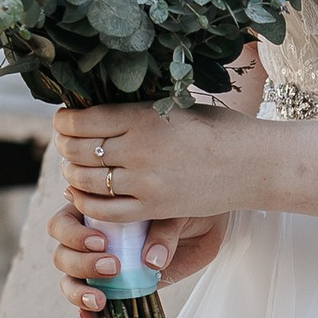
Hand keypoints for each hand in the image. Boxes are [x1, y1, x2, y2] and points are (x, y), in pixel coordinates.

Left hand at [48, 60, 259, 317]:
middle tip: (67, 145)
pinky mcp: (153, 208)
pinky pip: (102, 210)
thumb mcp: (174, 106)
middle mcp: (138, 149)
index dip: (63, 122)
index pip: (80, 121)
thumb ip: (135, 112)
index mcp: (142, 117)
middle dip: (65, 147)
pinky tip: (83, 195)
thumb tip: (93, 112)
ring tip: (76, 167)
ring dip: (71, 173)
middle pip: (77, 150)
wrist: (254, 164)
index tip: (65, 121)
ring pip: (84, 180)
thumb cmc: (217, 128)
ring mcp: (144, 182)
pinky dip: (84, 202)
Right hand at [49, 201, 225, 317]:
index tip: (102, 242)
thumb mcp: (175, 210)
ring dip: (79, 292)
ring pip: (70, 280)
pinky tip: (93, 316)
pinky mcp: (116, 288)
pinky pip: (92, 303)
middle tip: (113, 266)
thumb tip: (153, 262)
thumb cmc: (183, 207)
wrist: (205, 224)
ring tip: (100, 299)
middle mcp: (91, 238)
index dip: (74, 235)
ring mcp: (101, 265)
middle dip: (81, 264)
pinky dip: (87, 312)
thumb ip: (163, 231)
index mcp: (94, 211)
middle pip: (63, 255)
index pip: (63, 223)